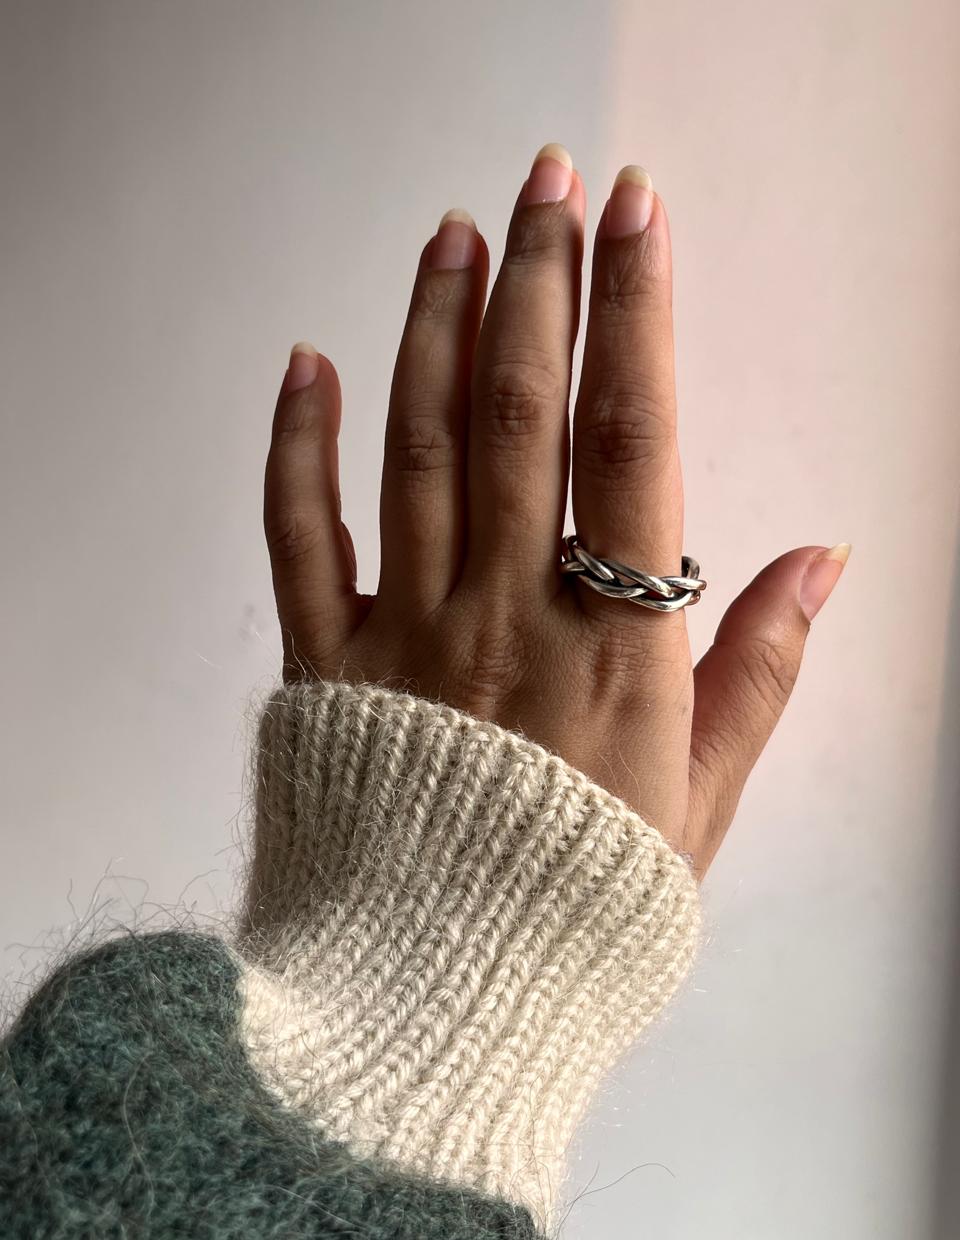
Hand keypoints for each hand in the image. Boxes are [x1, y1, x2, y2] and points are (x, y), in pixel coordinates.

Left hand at [262, 144, 848, 879]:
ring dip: (436, 328)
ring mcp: (405, 631)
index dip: (639, 315)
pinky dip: (298, 445)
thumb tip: (824, 557)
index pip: (631, 441)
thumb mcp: (705, 802)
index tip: (641, 216)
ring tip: (455, 232)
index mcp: (611, 643)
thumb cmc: (577, 904)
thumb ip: (762, 670)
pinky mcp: (323, 663)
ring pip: (417, 447)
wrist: (439, 999)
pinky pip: (300, 535)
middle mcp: (505, 612)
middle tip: (551, 178)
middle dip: (539, 280)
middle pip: (520, 411)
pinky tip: (310, 363)